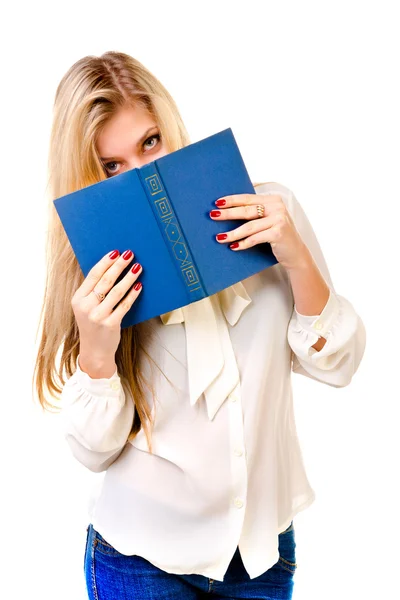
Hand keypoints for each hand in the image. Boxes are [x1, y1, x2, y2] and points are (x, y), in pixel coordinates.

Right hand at [71, 249, 142, 373]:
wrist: (95, 352)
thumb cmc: (93, 325)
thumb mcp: (86, 307)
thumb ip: (93, 291)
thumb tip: (111, 268)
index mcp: (78, 299)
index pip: (93, 275)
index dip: (105, 262)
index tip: (116, 252)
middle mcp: (86, 306)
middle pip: (105, 281)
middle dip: (119, 265)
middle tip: (130, 254)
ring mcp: (98, 316)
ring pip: (116, 291)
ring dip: (129, 277)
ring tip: (138, 267)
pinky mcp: (110, 324)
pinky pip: (124, 305)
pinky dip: (132, 294)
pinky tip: (139, 286)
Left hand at [210, 193, 310, 270]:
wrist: (295, 253)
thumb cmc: (277, 235)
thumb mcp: (269, 219)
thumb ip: (256, 211)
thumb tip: (229, 208)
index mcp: (273, 200)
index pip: (248, 198)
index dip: (232, 200)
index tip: (217, 202)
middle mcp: (277, 207)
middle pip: (247, 211)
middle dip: (228, 213)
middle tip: (213, 216)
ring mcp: (279, 220)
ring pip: (249, 226)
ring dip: (232, 233)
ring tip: (219, 237)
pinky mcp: (278, 233)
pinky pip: (255, 238)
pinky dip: (243, 243)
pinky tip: (233, 246)